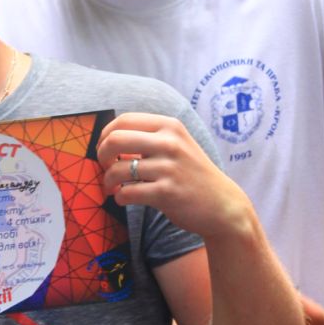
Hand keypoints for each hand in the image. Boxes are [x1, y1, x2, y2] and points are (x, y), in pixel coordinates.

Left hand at [97, 112, 247, 242]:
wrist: (222, 205)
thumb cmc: (192, 175)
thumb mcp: (178, 145)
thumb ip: (149, 138)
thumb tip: (109, 139)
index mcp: (170, 126)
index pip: (124, 120)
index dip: (106, 135)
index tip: (105, 149)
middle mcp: (170, 143)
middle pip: (115, 139)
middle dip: (101, 155)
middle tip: (105, 167)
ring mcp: (169, 168)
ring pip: (118, 170)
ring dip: (108, 181)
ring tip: (112, 187)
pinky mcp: (166, 193)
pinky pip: (127, 192)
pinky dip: (119, 197)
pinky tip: (124, 198)